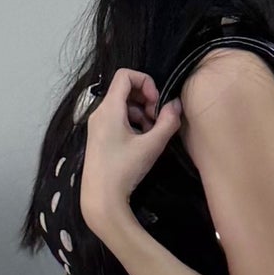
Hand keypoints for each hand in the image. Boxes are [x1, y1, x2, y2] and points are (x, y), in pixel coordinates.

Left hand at [80, 67, 181, 241]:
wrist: (101, 199)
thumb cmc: (124, 170)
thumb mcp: (152, 146)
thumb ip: (168, 122)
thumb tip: (176, 105)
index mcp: (109, 109)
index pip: (125, 75)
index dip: (145, 81)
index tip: (156, 102)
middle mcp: (99, 113)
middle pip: (124, 90)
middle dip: (145, 99)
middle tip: (158, 119)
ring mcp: (97, 125)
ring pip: (122, 106)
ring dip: (141, 113)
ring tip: (152, 134)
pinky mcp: (98, 138)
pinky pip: (117, 119)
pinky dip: (132, 124)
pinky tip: (142, 142)